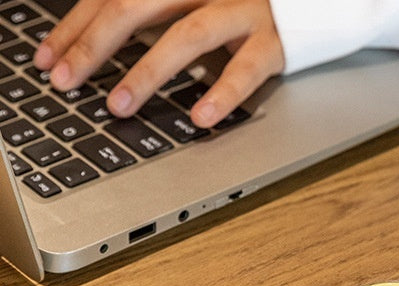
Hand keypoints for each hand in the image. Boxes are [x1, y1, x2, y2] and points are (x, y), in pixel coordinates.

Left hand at [34, 0, 284, 127]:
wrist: (308, 2)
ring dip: (146, 72)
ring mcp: (239, 10)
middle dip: (94, 45)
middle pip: (135, 5)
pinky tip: (199, 117)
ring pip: (185, 36)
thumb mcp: (191, 2)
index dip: (74, 26)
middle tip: (67, 81)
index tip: (48, 59)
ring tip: (118, 106)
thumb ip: (152, 14)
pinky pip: (245, 69)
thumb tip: (97, 45)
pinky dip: (221, 94)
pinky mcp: (272, 41)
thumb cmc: (241, 5)